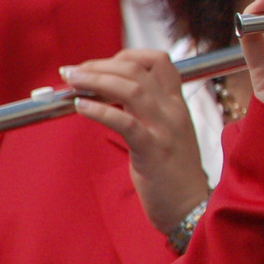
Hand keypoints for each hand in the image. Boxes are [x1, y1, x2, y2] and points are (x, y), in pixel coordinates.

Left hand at [62, 50, 208, 234]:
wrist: (191, 208)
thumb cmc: (173, 173)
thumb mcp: (166, 132)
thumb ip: (147, 111)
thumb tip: (108, 95)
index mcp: (177, 104)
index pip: (158, 60)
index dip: (126, 55)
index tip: (100, 64)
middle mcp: (173, 110)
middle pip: (136, 70)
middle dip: (99, 65)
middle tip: (72, 71)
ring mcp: (164, 129)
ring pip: (130, 89)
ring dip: (95, 80)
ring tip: (72, 81)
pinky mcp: (153, 151)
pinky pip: (125, 122)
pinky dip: (99, 110)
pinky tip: (81, 107)